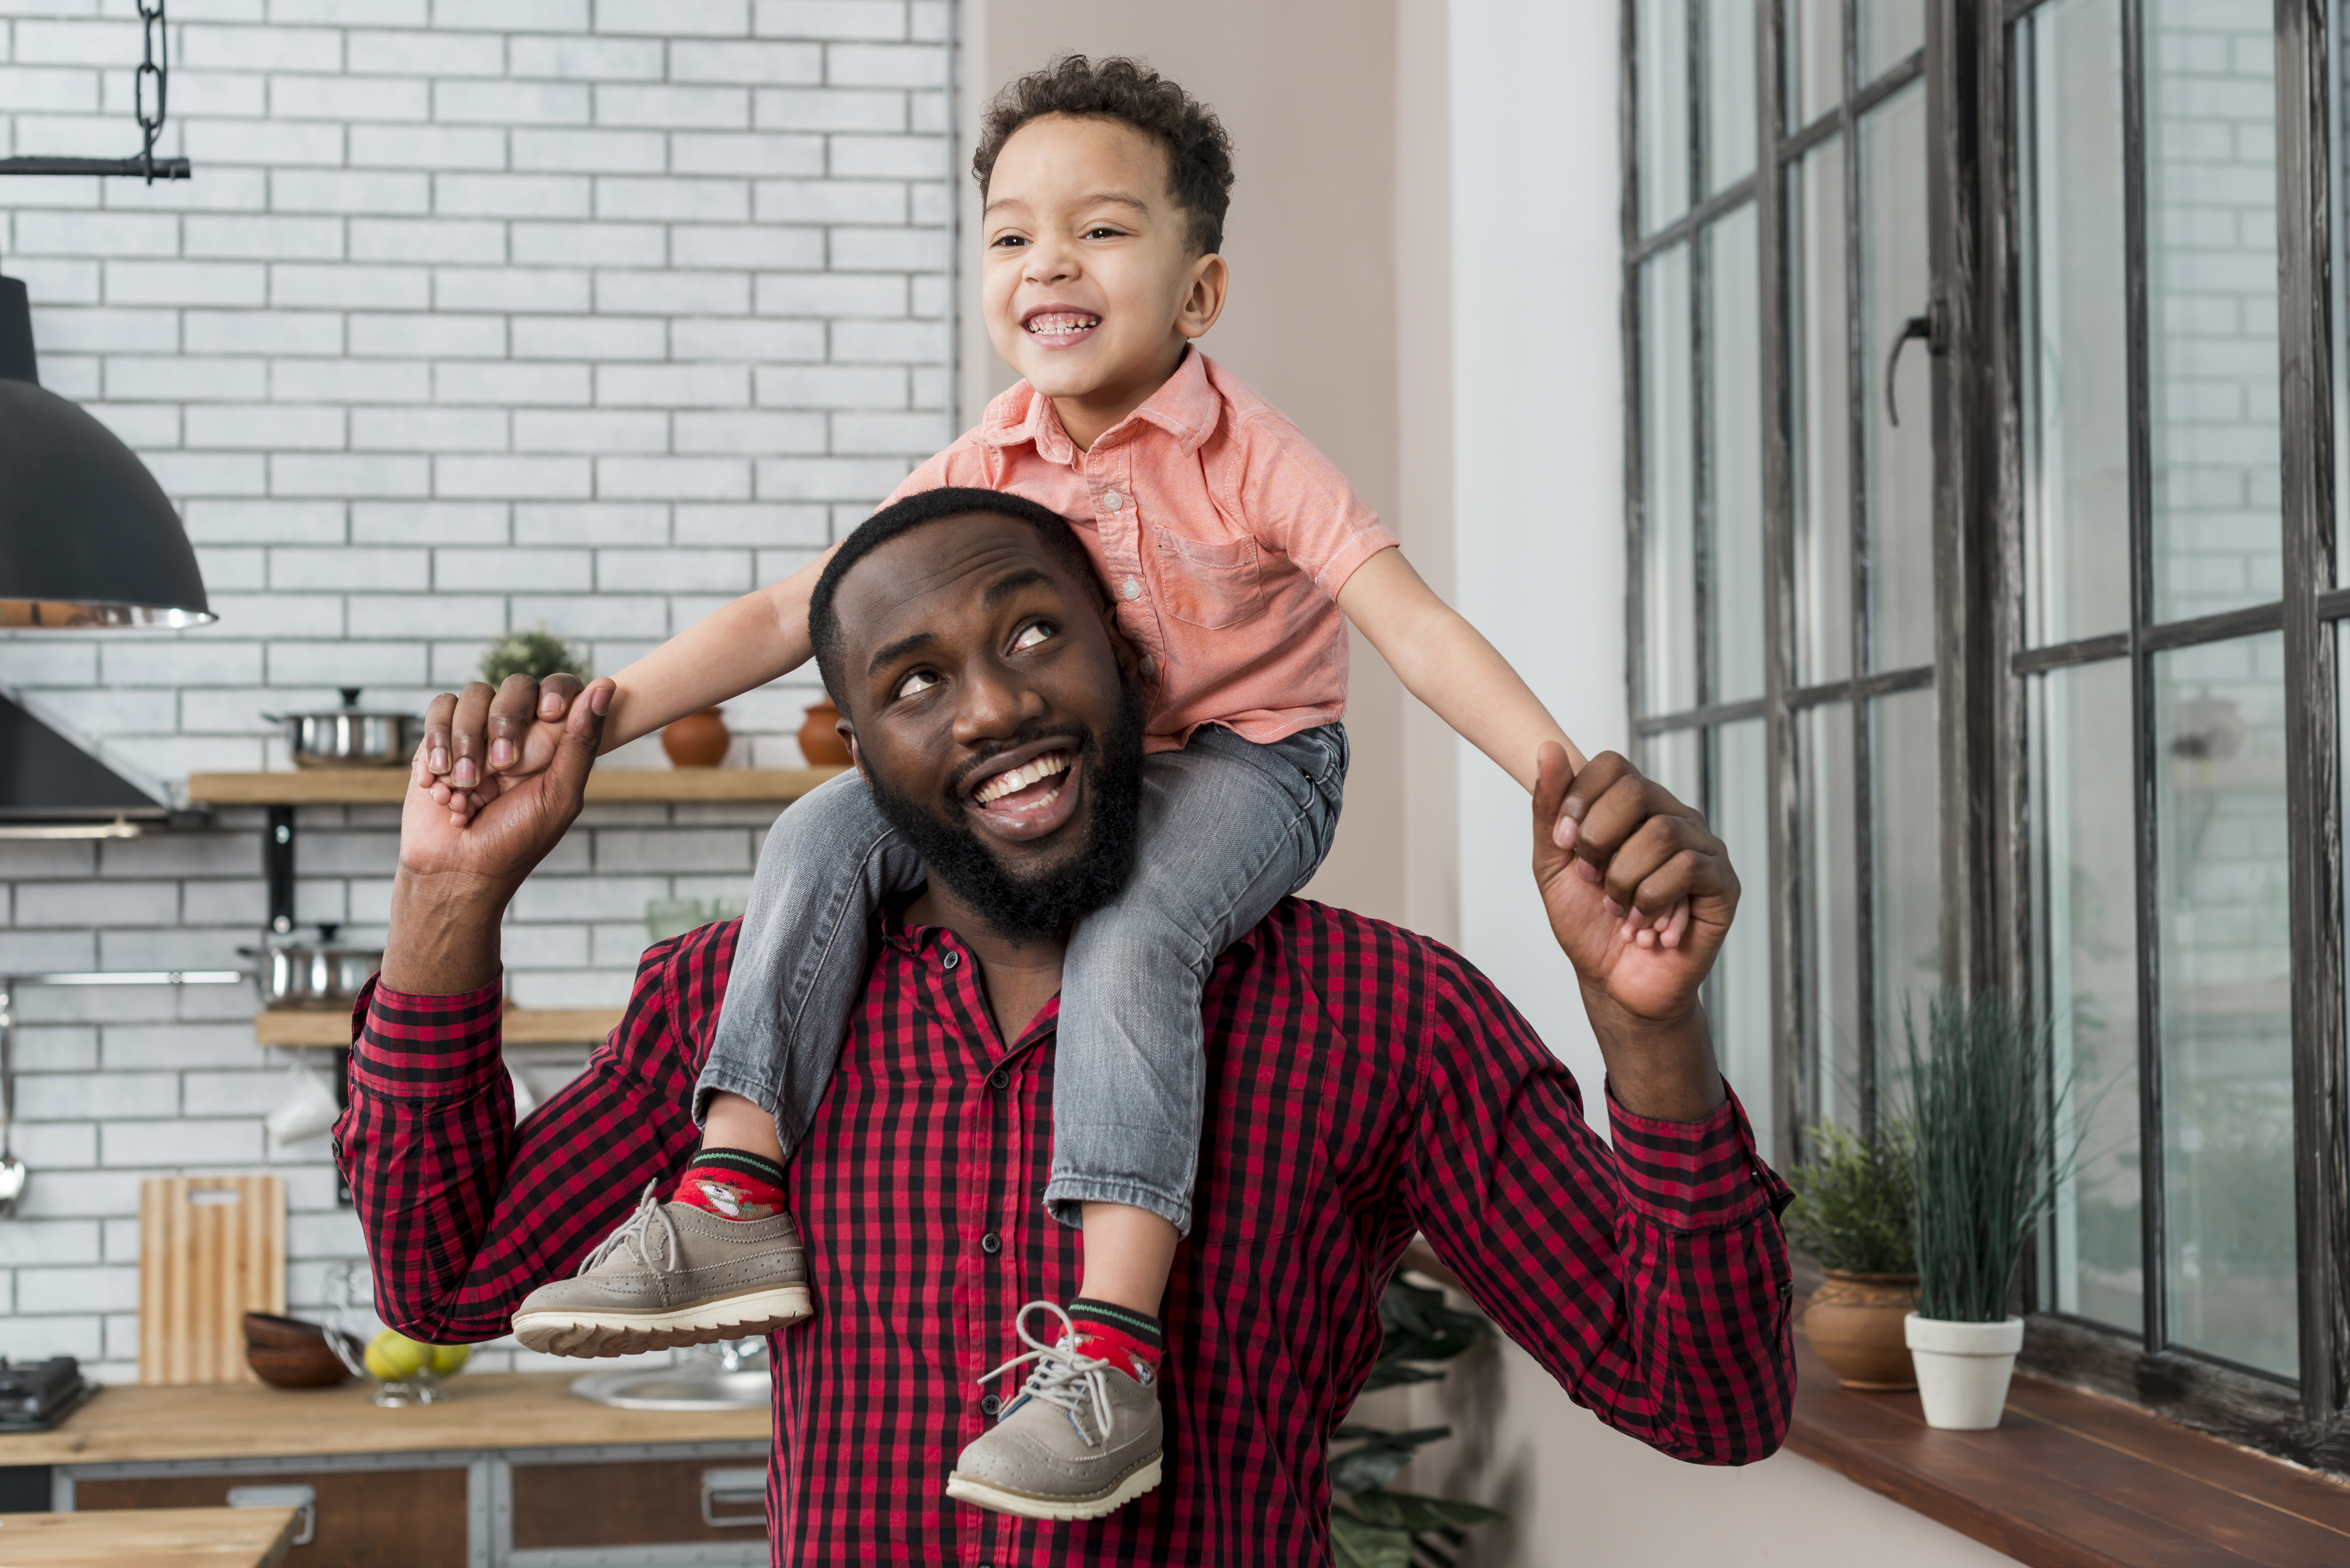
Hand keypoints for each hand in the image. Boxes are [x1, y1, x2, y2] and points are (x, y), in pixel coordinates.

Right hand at [384, 679, 610, 993]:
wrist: (457, 871)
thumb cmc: (515, 841)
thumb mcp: (559, 796)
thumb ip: (581, 741)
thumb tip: (606, 686)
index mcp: (552, 742)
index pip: (561, 688)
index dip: (557, 691)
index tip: (550, 714)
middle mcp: (517, 731)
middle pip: (515, 685)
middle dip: (505, 724)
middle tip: (501, 769)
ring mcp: (477, 733)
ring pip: (472, 696)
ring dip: (467, 745)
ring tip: (465, 791)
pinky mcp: (438, 741)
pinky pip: (438, 712)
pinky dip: (439, 748)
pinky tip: (440, 787)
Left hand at [1533, 745, 1734, 1119]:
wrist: (1615, 985)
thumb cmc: (1588, 924)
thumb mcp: (1554, 865)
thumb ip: (1551, 810)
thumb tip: (1549, 749)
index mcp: (1634, 808)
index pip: (1613, 766)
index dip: (1581, 799)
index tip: (1565, 844)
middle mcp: (1674, 817)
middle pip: (1636, 791)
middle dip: (1600, 840)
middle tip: (1592, 880)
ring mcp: (1703, 848)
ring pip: (1662, 832)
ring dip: (1625, 880)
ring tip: (1621, 910)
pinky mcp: (1722, 883)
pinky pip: (1689, 868)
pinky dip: (1654, 901)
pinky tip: (1648, 926)